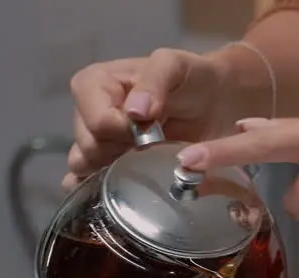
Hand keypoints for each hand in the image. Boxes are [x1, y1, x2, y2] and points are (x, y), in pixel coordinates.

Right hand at [64, 48, 241, 190]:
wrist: (211, 101)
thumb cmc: (190, 78)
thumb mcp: (174, 66)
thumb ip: (153, 82)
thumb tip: (134, 112)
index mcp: (93, 84)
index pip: (96, 122)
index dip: (123, 131)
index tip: (151, 128)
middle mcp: (86, 112)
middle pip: (90, 146)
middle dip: (121, 150)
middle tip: (152, 143)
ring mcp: (95, 140)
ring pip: (88, 165)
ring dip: (115, 169)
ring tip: (143, 157)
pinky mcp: (106, 161)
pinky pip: (86, 179)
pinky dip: (97, 185)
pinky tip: (115, 190)